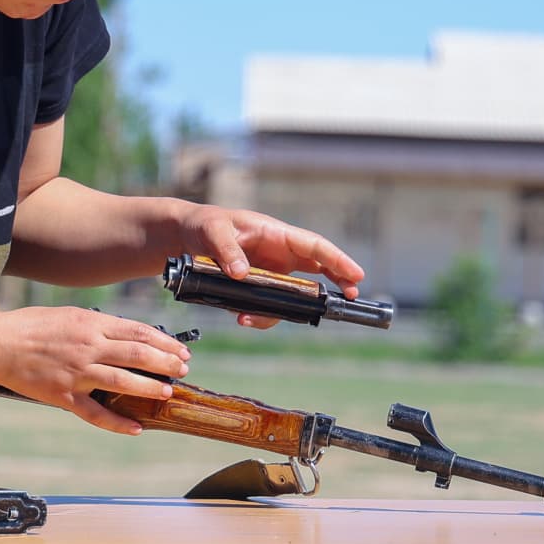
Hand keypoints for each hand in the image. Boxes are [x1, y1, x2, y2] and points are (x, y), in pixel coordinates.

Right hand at [0, 306, 192, 435]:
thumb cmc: (31, 326)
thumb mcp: (69, 314)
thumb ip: (96, 325)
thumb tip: (125, 333)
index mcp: (91, 324)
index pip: (138, 332)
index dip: (164, 342)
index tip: (180, 350)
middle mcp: (88, 347)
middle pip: (137, 355)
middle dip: (165, 363)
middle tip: (182, 369)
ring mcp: (77, 373)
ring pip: (123, 382)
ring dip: (149, 388)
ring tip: (167, 393)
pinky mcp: (64, 396)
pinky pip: (96, 413)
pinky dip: (118, 423)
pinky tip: (136, 428)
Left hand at [177, 204, 366, 327]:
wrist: (187, 235)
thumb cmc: (204, 224)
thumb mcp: (213, 231)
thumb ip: (226, 250)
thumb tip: (241, 273)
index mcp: (275, 233)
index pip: (313, 245)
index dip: (337, 259)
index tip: (356, 275)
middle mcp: (279, 251)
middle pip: (318, 267)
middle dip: (336, 281)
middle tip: (350, 297)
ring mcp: (271, 269)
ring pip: (294, 292)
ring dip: (285, 310)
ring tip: (250, 318)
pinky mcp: (259, 284)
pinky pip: (270, 303)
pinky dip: (261, 314)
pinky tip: (242, 317)